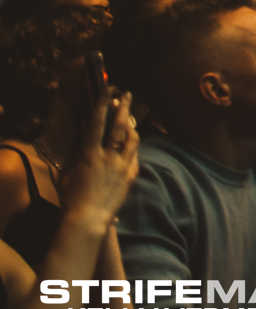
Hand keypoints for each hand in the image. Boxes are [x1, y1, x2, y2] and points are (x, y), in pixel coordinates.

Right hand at [60, 87, 139, 228]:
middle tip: (127, 94)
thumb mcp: (66, 174)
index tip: (109, 89)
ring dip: (132, 125)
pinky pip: (135, 155)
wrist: (88, 218)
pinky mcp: (131, 175)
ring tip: (131, 117)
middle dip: (124, 107)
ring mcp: (122, 165)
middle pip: (120, 126)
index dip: (103, 104)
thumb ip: (75, 157)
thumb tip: (81, 144)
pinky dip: (133, 145)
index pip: (97, 122)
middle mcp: (108, 155)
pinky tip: (133, 142)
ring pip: (132, 138)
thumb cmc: (71, 198)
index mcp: (89, 153)